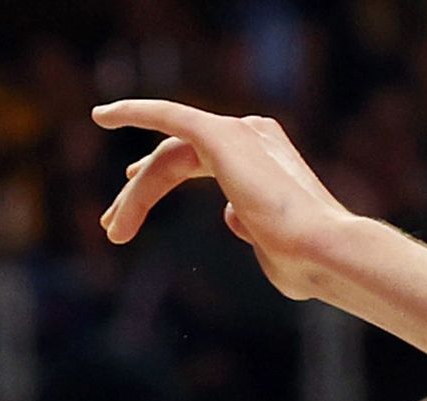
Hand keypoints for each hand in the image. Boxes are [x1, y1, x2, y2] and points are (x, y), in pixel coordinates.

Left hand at [92, 99, 366, 297]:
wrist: (323, 252)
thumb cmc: (305, 264)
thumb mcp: (270, 244)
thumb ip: (249, 223)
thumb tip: (231, 213)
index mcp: (264, 157)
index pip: (194, 161)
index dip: (154, 185)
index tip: (124, 210)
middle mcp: (252, 135)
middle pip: (174, 158)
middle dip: (138, 193)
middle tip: (110, 225)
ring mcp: (238, 132)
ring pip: (166, 158)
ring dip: (135, 196)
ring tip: (112, 230)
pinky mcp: (221, 135)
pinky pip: (169, 115)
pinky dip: (135, 110)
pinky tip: (103, 115)